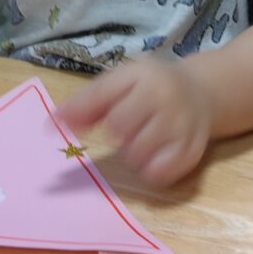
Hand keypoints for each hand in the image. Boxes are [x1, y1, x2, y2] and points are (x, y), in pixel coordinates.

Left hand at [57, 58, 211, 187]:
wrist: (202, 92)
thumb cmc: (151, 85)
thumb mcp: (120, 81)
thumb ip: (87, 101)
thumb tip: (50, 125)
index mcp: (144, 77)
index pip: (105, 102)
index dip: (85, 118)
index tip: (65, 129)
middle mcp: (166, 100)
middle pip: (119, 133)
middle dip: (116, 135)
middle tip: (125, 128)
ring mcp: (182, 127)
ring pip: (137, 157)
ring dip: (131, 154)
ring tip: (141, 138)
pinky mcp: (192, 153)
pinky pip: (159, 175)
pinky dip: (149, 171)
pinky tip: (154, 155)